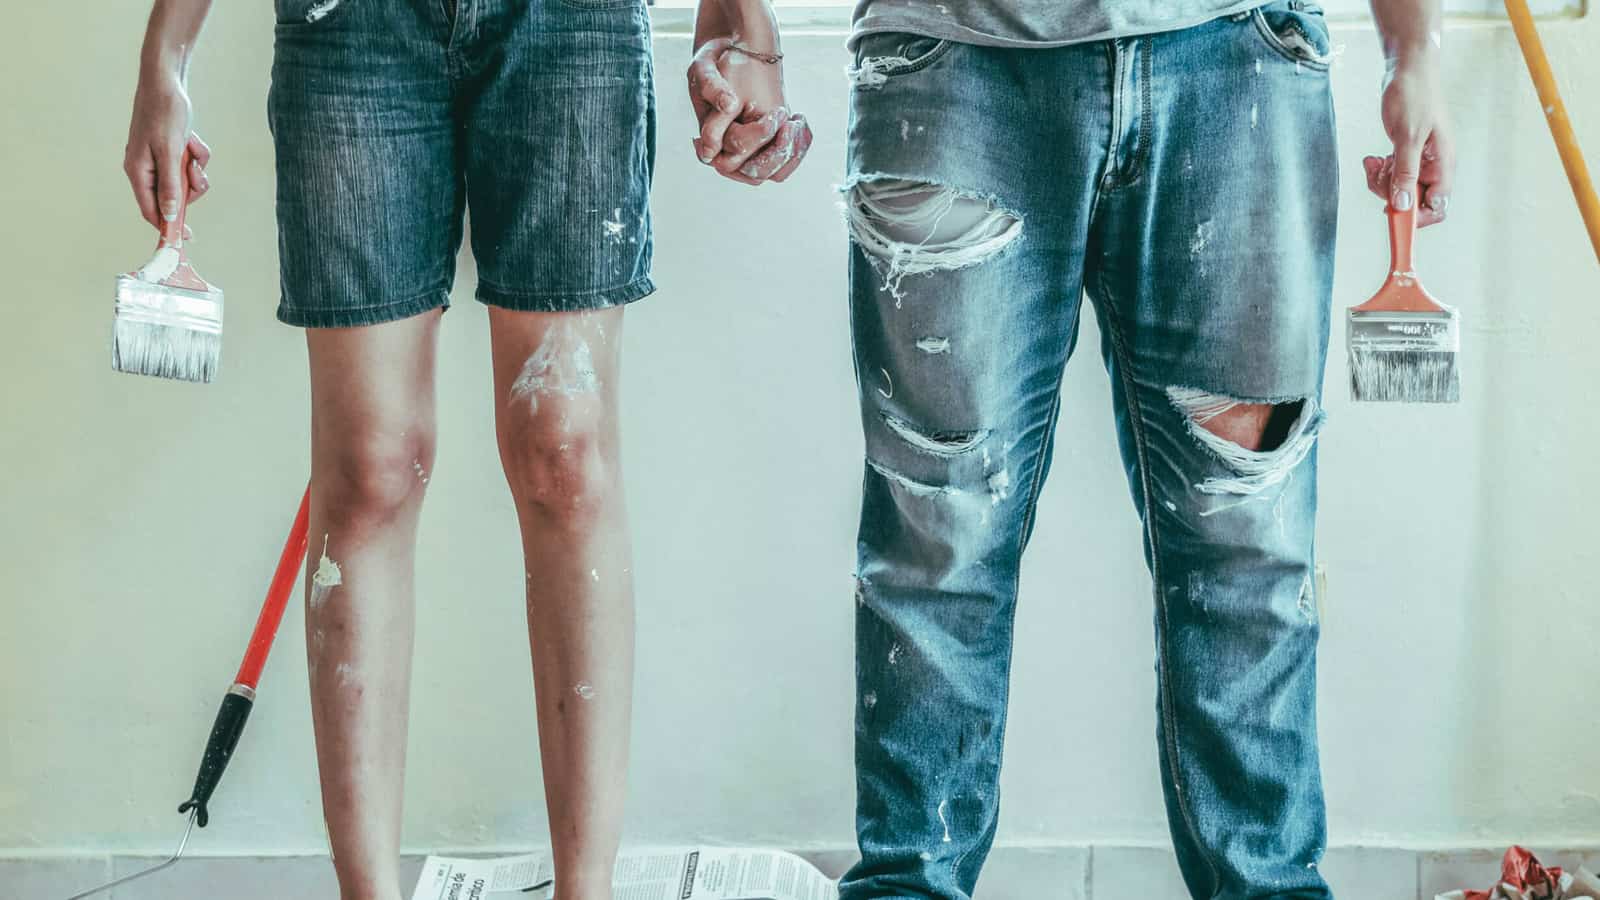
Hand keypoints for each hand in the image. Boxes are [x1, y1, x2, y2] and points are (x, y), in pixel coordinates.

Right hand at [125, 66, 209, 232]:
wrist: (167, 80)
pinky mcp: (171, 150)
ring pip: (185, 180)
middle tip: (194, 169)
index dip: (169, 226)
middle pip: (173, 197)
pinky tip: (193, 139)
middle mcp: (145, 168)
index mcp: (137, 171)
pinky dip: (196, 154)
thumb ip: (170, 185)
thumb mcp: (170, 152)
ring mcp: (158, 159)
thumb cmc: (164, 113)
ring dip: (195, 167)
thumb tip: (170, 216)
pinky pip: (189, 164)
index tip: (187, 238)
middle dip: (190, 186)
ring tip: (192, 147)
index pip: (151, 210)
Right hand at [686, 38, 811, 184]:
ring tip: (796, 121)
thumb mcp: (705, 67)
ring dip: (791, 152)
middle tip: (790, 122)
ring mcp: (748, 154)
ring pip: (773, 174)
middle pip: (755, 172)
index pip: (736, 149)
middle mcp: (727, 153)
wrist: (732, 55)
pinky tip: (799, 121)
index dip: (758, 135)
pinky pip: (784, 166)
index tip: (777, 112)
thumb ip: (711, 87)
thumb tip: (728, 106)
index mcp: (709, 138)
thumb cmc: (714, 63)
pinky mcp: (765, 149)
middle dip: (778, 150)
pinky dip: (798, 148)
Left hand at [1362, 53, 1451, 227]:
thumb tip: (1402, 205)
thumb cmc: (1414, 95)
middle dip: (1391, 193)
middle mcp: (1435, 165)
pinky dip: (1380, 169)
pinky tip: (1373, 158)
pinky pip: (1393, 173)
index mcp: (1443, 164)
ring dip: (1382, 180)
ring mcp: (1421, 159)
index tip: (1390, 214)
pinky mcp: (1407, 152)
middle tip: (1377, 174)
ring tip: (1374, 161)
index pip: (1437, 207)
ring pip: (1399, 188)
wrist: (1408, 68)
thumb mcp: (1407, 136)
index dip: (1415, 217)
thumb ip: (1405, 172)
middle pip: (1413, 200)